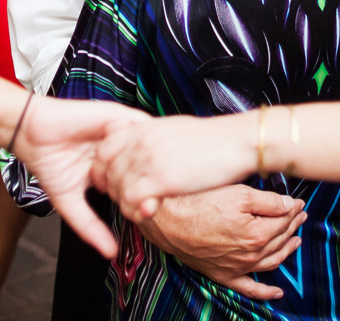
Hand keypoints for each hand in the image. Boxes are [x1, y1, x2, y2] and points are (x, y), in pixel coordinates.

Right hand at [11, 96, 150, 258]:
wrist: (31, 135)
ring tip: (146, 179)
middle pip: (151, 164)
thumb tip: (110, 253)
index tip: (148, 212)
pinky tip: (134, 157)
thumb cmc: (48, 164)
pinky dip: (142, 140)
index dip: (148, 196)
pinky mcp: (116, 116)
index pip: (141, 181)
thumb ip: (90, 227)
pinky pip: (140, 125)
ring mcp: (119, 132)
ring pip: (150, 145)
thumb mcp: (70, 203)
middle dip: (155, 180)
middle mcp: (120, 149)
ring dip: (151, 160)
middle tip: (151, 198)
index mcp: (113, 168)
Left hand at [97, 113, 257, 223]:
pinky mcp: (159, 179)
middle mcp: (140, 141)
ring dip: (125, 203)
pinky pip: (130, 201)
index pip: (104, 148)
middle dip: (113, 189)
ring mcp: (147, 159)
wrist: (235, 142)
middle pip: (105, 170)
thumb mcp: (172, 129)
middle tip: (130, 199)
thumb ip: (151, 139)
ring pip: (116, 188)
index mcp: (143, 128)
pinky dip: (136, 211)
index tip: (114, 181)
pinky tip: (150, 211)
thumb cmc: (211, 138)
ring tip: (143, 207)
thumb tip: (142, 153)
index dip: (104, 168)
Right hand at [133, 185, 304, 301]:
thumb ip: (268, 201)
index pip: (283, 221)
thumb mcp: (238, 193)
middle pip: (279, 240)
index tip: (300, 203)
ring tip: (296, 241)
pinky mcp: (222, 275)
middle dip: (293, 227)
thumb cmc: (200, 202)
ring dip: (286, 252)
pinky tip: (277, 292)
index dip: (294, 210)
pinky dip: (265, 292)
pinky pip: (249, 288)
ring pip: (270, 263)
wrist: (168, 219)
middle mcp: (250, 255)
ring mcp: (237, 268)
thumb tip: (290, 204)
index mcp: (257, 234)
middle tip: (300, 216)